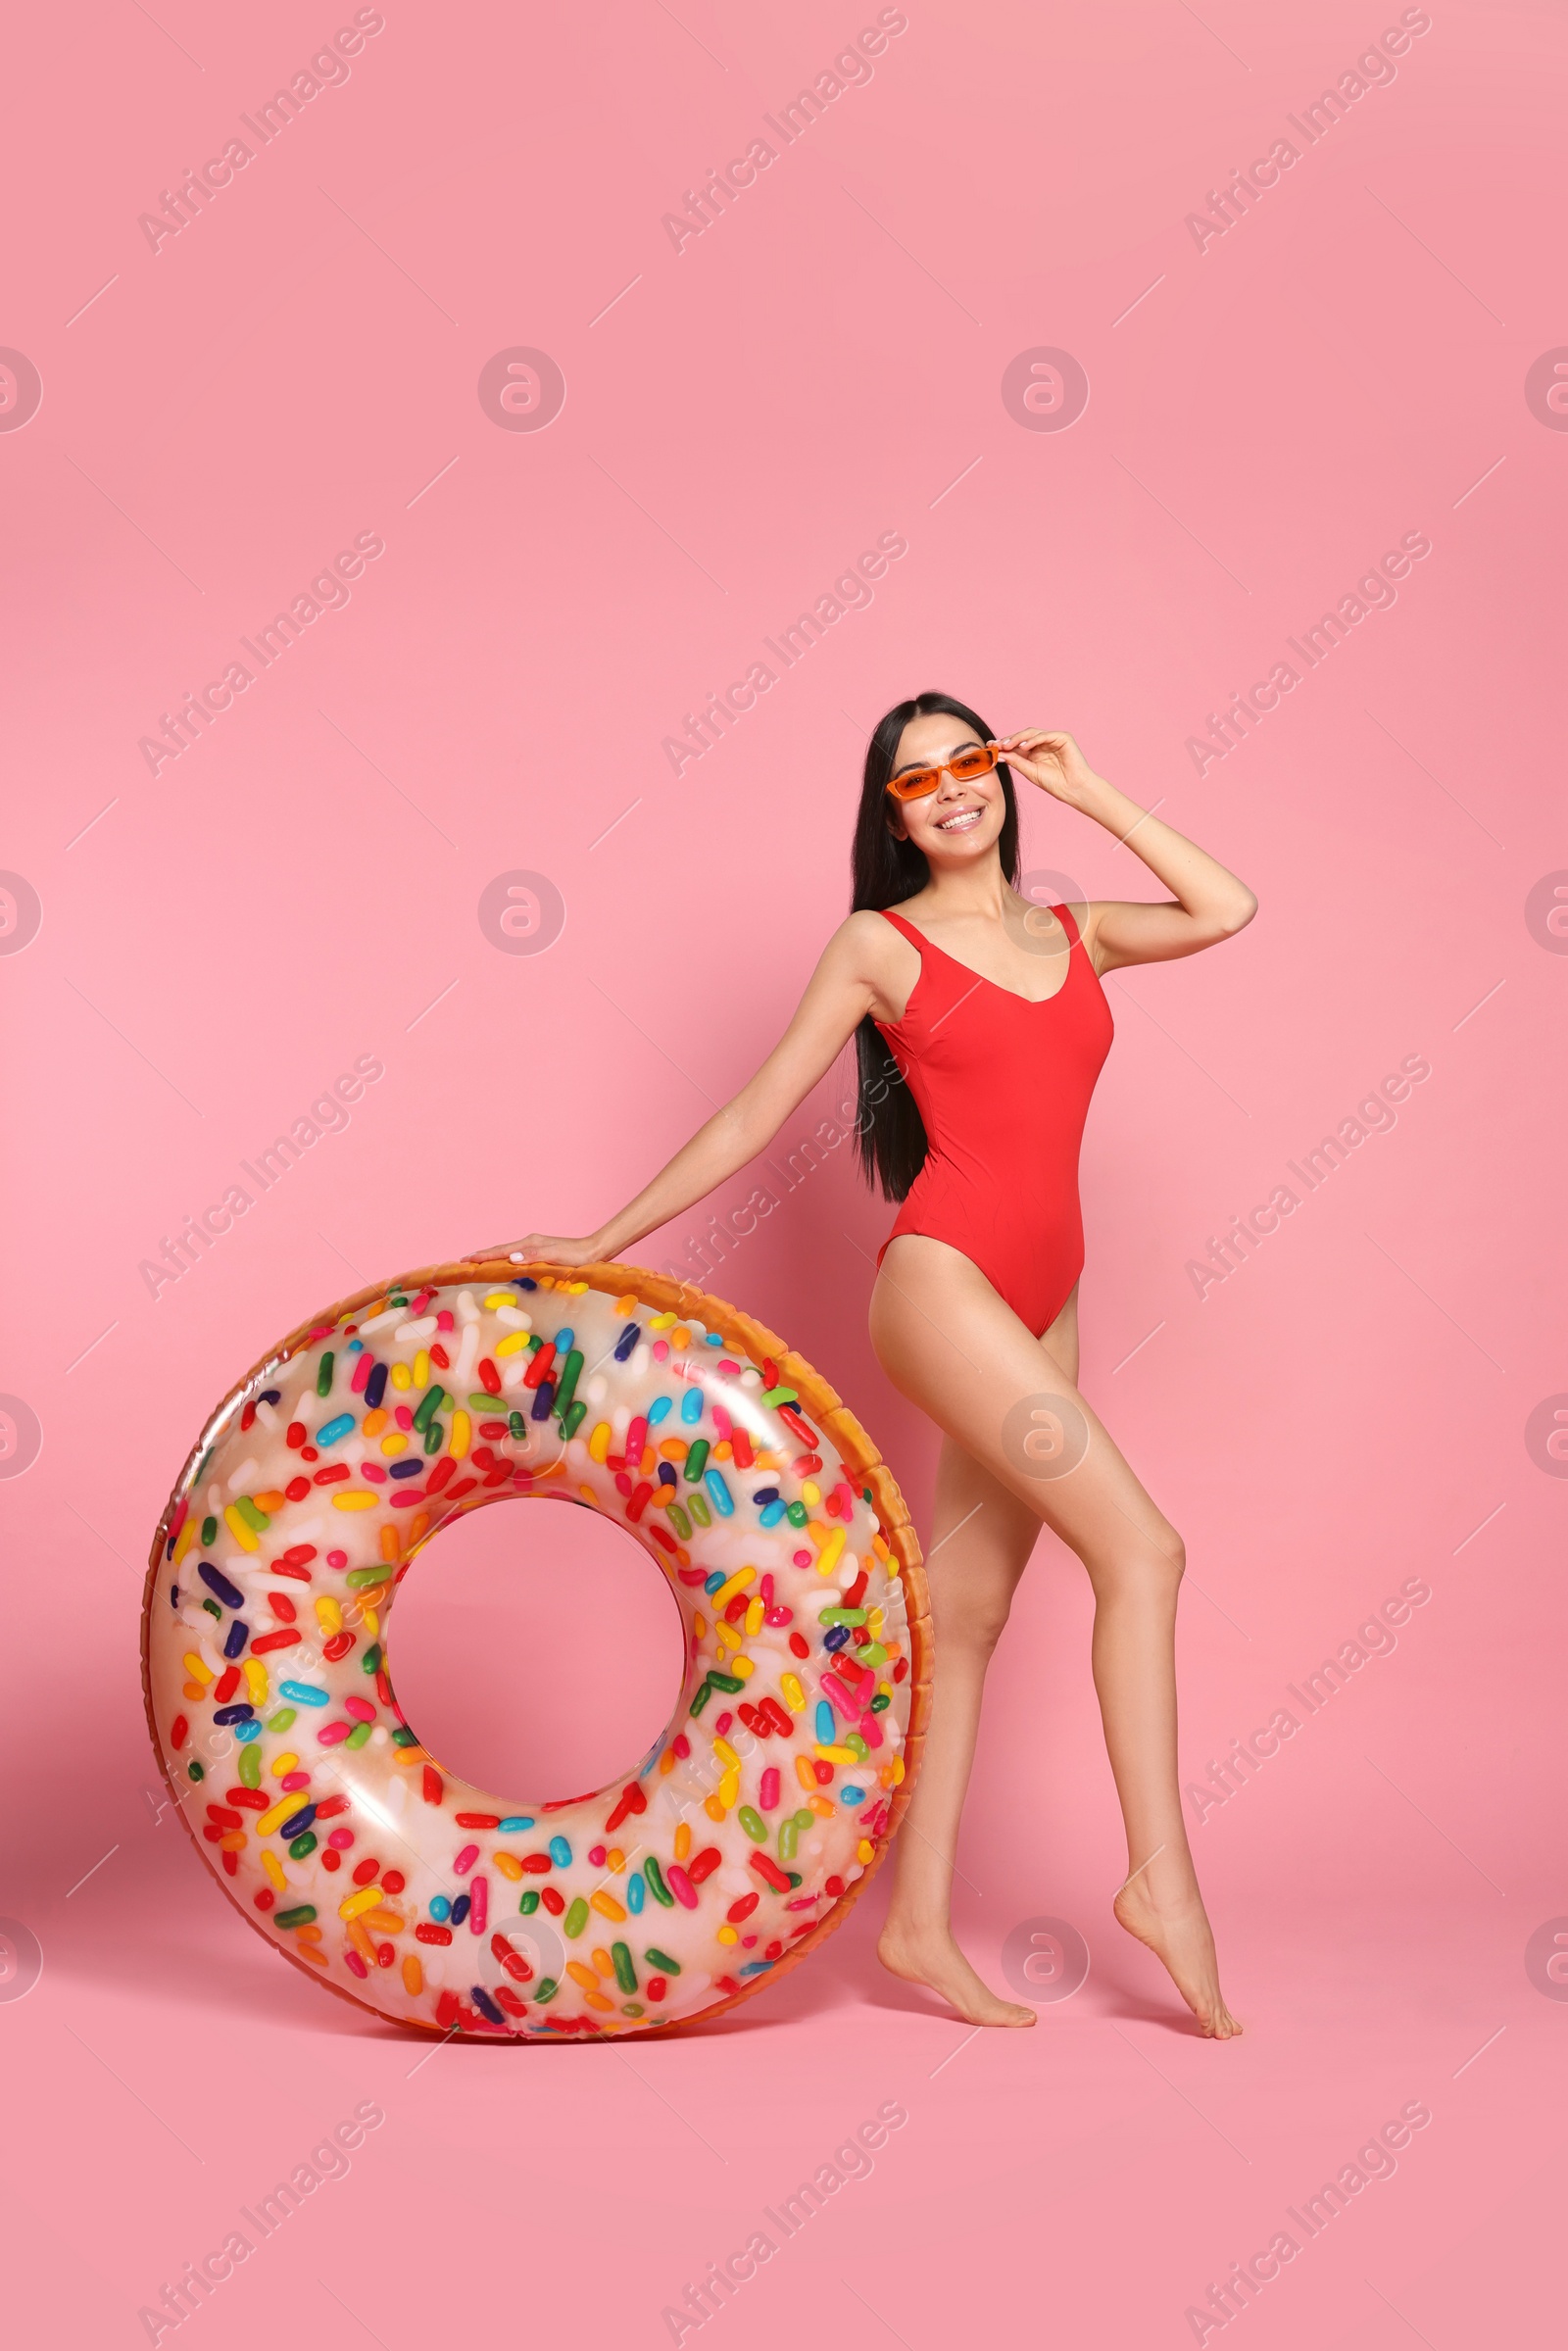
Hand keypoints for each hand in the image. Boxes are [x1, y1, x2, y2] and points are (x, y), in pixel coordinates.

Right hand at [464, 1232, 610, 1268]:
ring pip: (507, 1253)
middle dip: (482, 1255)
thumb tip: (511, 1259)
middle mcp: (529, 1243)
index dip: (483, 1256)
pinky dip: (504, 1260)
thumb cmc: (575, 1256)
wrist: (593, 1251)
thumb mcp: (554, 1257)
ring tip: (477, 1264)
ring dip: (491, 1258)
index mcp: (529, 1243)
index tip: (465, 1260)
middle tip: (464, 1262)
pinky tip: (503, 1265)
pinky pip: (515, 1256)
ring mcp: (534, 1247)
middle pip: (500, 1250)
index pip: (500, 1251)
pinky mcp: (540, 1252)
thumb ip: (533, 1257)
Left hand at [993, 728, 1106, 810]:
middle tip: (996, 745)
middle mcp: (1043, 744)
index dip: (1003, 744)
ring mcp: (1053, 739)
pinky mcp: (1063, 737)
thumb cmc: (1055, 783)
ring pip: (1032, 733)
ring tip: (1007, 745)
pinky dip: (1034, 739)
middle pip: (1022, 737)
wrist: (1074, 789)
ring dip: (1018, 738)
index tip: (989, 746)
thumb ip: (1016, 761)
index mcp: (1035, 752)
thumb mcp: (1030, 771)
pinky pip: (1045, 735)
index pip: (1016, 745)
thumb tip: (999, 754)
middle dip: (1008, 740)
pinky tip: (1024, 746)